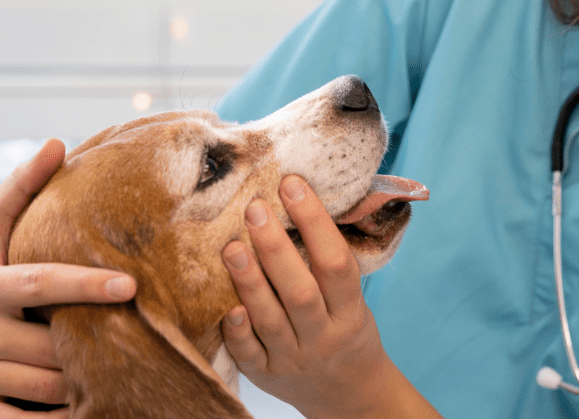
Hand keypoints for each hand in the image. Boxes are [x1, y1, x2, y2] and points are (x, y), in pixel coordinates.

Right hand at [0, 139, 137, 418]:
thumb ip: (23, 186)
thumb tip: (56, 143)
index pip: (41, 285)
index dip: (86, 286)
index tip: (132, 285)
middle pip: (54, 343)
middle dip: (96, 341)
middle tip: (138, 335)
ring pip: (50, 384)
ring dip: (89, 378)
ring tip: (120, 363)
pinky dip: (62, 416)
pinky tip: (92, 401)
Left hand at [221, 176, 439, 418]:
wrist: (348, 393)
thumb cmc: (346, 330)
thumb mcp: (353, 300)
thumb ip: (329, 265)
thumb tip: (297, 200)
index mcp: (350, 312)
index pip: (336, 263)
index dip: (315, 222)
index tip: (292, 185)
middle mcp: (324, 336)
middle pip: (301, 292)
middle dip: (276, 248)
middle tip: (254, 208)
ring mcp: (294, 359)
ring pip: (272, 320)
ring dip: (250, 282)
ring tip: (230, 246)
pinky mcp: (266, 375)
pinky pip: (249, 354)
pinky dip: (238, 331)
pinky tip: (226, 306)